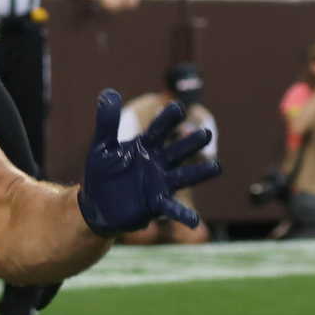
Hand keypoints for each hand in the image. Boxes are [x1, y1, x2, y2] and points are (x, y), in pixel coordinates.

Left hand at [77, 91, 219, 234]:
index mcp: (145, 146)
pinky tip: (194, 221)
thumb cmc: (101, 173)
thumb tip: (109, 93)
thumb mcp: (101, 146)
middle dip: (190, 143)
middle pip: (178, 150)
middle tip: (206, 133)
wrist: (96, 204)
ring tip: (217, 168)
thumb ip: (107, 122)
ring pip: (184, 177)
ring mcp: (160, 184)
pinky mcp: (156, 204)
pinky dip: (184, 214)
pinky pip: (173, 209)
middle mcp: (157, 163)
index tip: (176, 108)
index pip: (159, 129)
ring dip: (200, 173)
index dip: (167, 119)